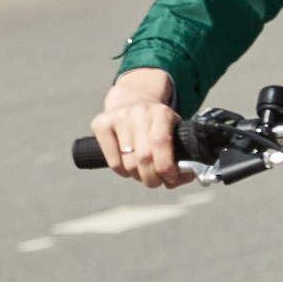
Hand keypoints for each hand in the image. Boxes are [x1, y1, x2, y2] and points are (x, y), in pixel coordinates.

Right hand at [90, 66, 187, 188]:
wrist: (131, 100)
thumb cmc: (155, 126)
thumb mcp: (172, 132)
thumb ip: (181, 156)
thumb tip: (181, 178)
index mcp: (161, 113)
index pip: (160, 143)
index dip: (166, 167)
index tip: (170, 178)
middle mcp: (138, 112)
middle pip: (143, 157)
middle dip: (152, 178)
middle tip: (156, 181)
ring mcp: (118, 117)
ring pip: (128, 164)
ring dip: (137, 176)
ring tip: (142, 172)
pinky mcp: (100, 124)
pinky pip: (113, 162)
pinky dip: (122, 172)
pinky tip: (127, 166)